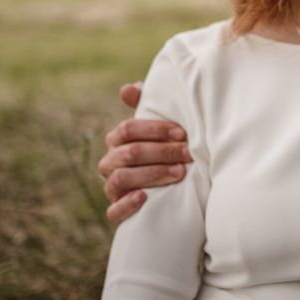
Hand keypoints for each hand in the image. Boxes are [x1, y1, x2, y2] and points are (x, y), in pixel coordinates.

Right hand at [99, 82, 192, 223]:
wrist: (171, 190)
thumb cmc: (164, 150)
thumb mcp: (160, 129)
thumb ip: (148, 106)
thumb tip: (127, 88)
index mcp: (117, 140)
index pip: (127, 129)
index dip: (154, 129)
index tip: (182, 132)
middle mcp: (110, 162)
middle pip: (129, 153)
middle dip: (162, 152)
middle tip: (188, 153)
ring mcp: (112, 187)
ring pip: (121, 178)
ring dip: (152, 174)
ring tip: (179, 173)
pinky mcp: (116, 211)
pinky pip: (113, 211)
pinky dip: (126, 204)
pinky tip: (144, 197)